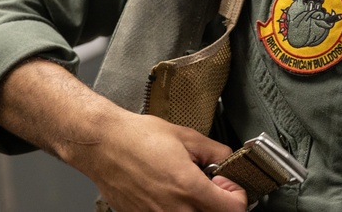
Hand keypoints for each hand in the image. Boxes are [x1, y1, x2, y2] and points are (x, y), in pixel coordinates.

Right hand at [67, 110, 247, 211]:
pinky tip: (171, 192)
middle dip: (220, 202)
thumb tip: (230, 161)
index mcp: (188, 187)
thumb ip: (216, 152)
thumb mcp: (188, 137)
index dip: (237, 194)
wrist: (104, 145)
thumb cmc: (138, 138)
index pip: (234, 209)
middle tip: (213, 185)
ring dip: (199, 207)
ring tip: (190, 188)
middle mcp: (173, 209)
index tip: (229, 183)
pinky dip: (177, 209)